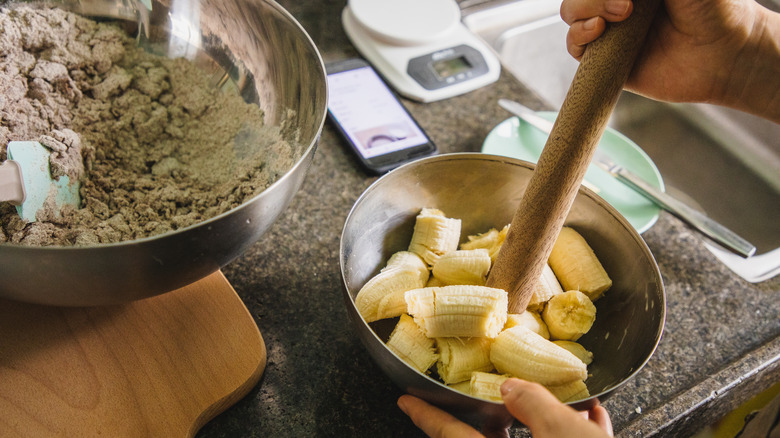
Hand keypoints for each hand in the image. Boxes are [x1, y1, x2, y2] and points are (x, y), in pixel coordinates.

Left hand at [397, 378, 612, 437]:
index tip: (404, 401)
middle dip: (495, 413)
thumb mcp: (565, 437)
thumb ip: (534, 406)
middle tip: (492, 390)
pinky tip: (594, 420)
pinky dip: (571, 435)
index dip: (427, 416)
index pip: (452, 436)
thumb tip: (510, 388)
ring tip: (556, 398)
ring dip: (542, 422)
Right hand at [560, 0, 779, 121]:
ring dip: (583, 12)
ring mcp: (611, 32)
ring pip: (572, 16)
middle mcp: (619, 5)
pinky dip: (577, 38)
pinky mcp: (607, 62)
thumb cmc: (714, 10)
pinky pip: (576, 48)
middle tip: (627, 5)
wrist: (726, 55)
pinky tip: (597, 32)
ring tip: (614, 19)